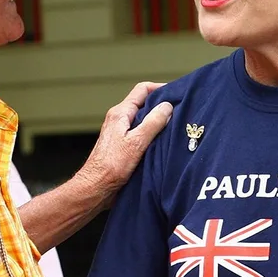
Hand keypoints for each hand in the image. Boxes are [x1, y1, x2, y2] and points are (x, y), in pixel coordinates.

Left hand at [79, 82, 171, 205]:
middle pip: (144, 104)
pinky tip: (163, 143)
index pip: (142, 90)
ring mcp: (120, 133)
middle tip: (181, 111)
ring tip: (175, 127)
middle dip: (162, 105)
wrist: (96, 187)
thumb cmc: (112, 166)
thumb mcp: (137, 142)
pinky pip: (141, 134)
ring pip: (143, 120)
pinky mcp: (123, 146)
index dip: (160, 88)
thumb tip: (167, 106)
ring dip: (158, 122)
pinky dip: (152, 135)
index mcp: (120, 113)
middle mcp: (119, 120)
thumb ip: (153, 123)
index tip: (177, 94)